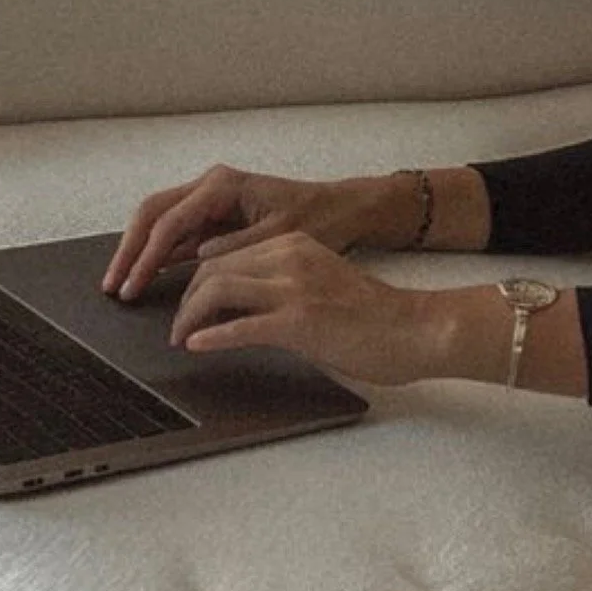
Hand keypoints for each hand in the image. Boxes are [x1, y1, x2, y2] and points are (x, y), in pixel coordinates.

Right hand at [102, 162, 373, 300]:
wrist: (342, 210)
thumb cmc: (318, 219)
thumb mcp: (280, 239)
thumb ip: (236, 248)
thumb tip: (197, 261)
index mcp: (223, 185)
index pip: (170, 222)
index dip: (147, 257)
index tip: (133, 286)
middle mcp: (210, 186)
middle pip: (152, 214)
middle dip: (130, 250)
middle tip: (112, 285)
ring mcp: (209, 200)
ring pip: (159, 222)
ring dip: (139, 253)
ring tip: (121, 286)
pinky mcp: (214, 217)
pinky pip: (176, 234)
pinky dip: (159, 255)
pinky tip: (147, 279)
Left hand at [168, 230, 430, 388]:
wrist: (415, 329)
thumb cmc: (372, 317)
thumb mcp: (318, 286)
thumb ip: (279, 290)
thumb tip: (237, 314)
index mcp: (293, 245)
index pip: (226, 254)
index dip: (196, 280)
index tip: (185, 303)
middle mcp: (289, 257)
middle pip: (213, 268)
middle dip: (185, 298)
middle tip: (176, 325)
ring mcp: (294, 287)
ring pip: (218, 289)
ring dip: (189, 315)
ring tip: (181, 337)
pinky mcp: (300, 321)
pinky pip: (241, 326)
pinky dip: (211, 336)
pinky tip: (196, 346)